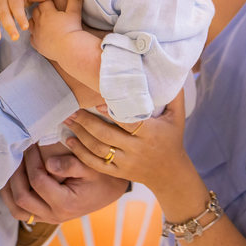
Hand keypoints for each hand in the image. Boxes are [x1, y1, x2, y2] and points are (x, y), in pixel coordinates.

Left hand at [1, 144, 128, 223]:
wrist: (108, 190)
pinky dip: (12, 197)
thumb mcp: (90, 165)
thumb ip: (70, 164)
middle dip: (16, 173)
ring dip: (9, 189)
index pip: (38, 181)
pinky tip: (11, 179)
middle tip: (17, 153)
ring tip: (9, 167)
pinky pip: (21, 212)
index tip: (30, 144)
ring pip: (17, 209)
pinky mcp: (43, 216)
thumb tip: (49, 163)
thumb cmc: (100, 175)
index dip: (31, 160)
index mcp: (66, 203)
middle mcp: (54, 215)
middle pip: (22, 198)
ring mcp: (48, 218)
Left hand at [30, 0, 85, 60]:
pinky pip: (32, 37)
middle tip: (49, 12)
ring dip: (36, 22)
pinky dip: (36, 35)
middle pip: (35, 11)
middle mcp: (39, 22)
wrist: (69, 49)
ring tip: (44, 23)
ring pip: (31, 23)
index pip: (43, 2)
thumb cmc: (72, 30)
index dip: (48, 2)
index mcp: (47, 12)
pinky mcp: (36, 44)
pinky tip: (42, 35)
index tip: (53, 4)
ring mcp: (36, 34)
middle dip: (41, 10)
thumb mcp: (74, 13)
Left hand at [62, 92, 192, 195]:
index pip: (128, 122)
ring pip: (98, 149)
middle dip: (86, 121)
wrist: (170, 174)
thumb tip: (173, 71)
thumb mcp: (177, 117)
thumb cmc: (172, 139)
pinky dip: (80, 153)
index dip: (111, 112)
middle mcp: (136, 149)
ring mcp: (126, 162)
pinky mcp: (118, 172)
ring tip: (67, 120)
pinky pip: (96, 164)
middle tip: (72, 109)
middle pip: (107, 135)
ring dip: (80, 134)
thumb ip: (174, 95)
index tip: (97, 102)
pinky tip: (70, 140)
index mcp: (150, 133)